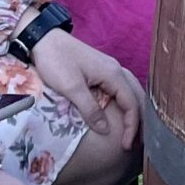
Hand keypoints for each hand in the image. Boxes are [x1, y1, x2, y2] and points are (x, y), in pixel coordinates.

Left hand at [31, 29, 144, 152]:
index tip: (126, 146)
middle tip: (137, 143)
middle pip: (137, 98)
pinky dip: (126, 104)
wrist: (44, 39)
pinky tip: (122, 113)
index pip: (132, 104)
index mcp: (113, 74)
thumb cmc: (56, 61)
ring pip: (131, 93)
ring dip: (134, 112)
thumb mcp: (71, 88)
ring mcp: (110, 69)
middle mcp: (117, 71)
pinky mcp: (102, 71)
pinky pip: (122, 90)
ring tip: (133, 132)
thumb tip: (106, 131)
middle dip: (140, 121)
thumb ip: (90, 109)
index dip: (132, 126)